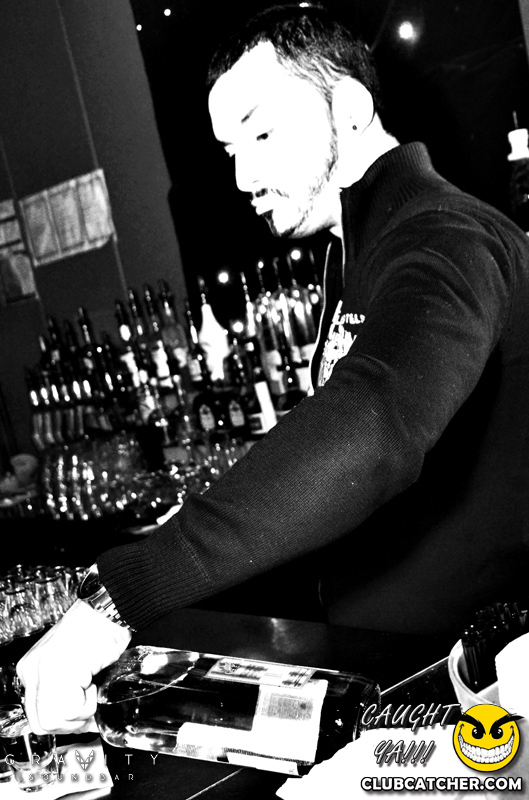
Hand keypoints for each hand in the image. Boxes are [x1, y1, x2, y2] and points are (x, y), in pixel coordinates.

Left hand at [16, 599, 131, 734]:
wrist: (110, 608)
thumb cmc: (101, 630)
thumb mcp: (76, 662)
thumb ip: (66, 689)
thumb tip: (76, 720)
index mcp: (33, 668)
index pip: (38, 716)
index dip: (64, 722)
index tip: (83, 716)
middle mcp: (32, 670)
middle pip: (42, 723)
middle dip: (71, 723)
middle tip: (90, 707)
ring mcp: (42, 671)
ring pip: (54, 721)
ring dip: (82, 713)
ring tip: (93, 688)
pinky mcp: (57, 672)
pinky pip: (69, 710)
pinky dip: (89, 705)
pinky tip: (95, 684)